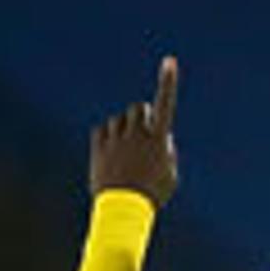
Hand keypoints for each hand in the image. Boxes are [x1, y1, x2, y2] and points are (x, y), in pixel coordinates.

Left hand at [86, 58, 180, 202]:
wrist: (123, 209)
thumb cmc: (152, 194)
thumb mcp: (170, 174)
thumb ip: (167, 151)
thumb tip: (160, 136)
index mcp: (158, 139)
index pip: (165, 104)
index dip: (168, 81)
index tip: (170, 61)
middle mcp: (137, 134)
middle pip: (137, 108)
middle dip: (140, 117)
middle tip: (142, 135)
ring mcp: (116, 139)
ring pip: (120, 119)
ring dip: (125, 129)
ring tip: (126, 153)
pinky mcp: (99, 145)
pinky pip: (103, 129)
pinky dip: (108, 136)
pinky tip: (112, 155)